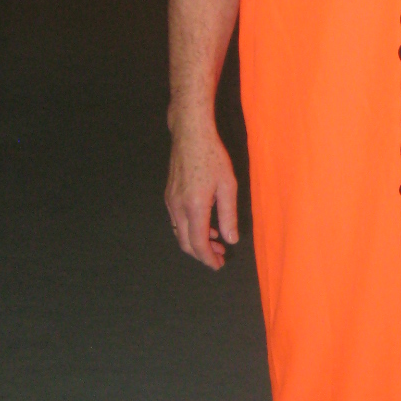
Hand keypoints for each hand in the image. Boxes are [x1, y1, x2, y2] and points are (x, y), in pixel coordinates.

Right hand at [165, 116, 238, 270]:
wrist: (190, 135)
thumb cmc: (212, 157)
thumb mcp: (228, 186)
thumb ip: (228, 215)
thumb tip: (231, 239)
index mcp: (194, 207)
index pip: (197, 243)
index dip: (208, 258)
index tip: (218, 265)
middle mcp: (177, 207)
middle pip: (185, 242)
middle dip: (202, 254)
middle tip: (219, 257)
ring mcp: (170, 201)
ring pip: (180, 233)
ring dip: (196, 242)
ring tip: (216, 242)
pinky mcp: (169, 195)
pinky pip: (177, 221)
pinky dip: (190, 229)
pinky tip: (205, 225)